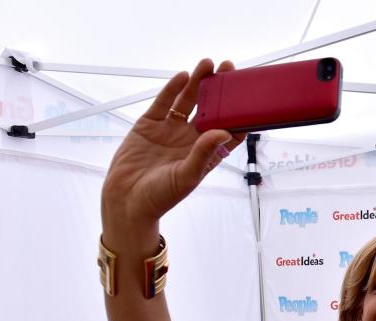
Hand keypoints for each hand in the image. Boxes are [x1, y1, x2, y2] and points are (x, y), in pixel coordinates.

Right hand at [101, 59, 245, 225]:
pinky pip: (163, 103)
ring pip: (187, 102)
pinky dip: (172, 89)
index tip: (250, 97)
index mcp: (205, 154)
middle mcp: (190, 140)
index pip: (229, 131)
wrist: (126, 201)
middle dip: (219, 90)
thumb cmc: (160, 197)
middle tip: (229, 69)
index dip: (240, 114)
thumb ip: (203, 153)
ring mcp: (170, 131)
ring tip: (208, 64)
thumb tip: (223, 132)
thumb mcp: (186, 176)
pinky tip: (183, 76)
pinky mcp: (149, 125)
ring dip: (198, 83)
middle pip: (210, 109)